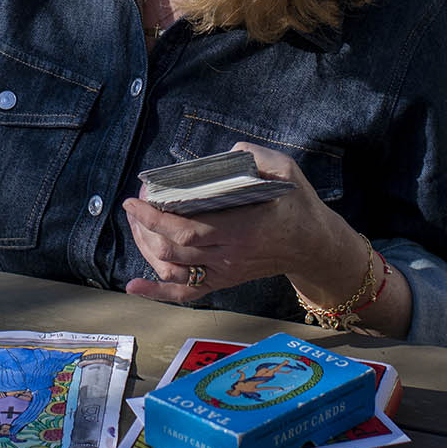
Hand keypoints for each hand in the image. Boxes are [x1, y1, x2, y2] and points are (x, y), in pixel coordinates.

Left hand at [122, 142, 351, 303]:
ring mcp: (223, 272)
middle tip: (137, 203)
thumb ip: (255, 156)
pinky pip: (185, 293)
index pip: (186, 229)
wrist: (313, 246)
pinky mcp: (222, 281)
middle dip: (144, 225)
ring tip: (137, 225)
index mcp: (240, 228)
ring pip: (172, 269)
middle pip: (171, 249)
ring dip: (146, 248)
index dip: (153, 217)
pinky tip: (133, 285)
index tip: (135, 199)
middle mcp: (228, 255)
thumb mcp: (285, 170)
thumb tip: (225, 154)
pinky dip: (157, 291)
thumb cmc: (297, 205)